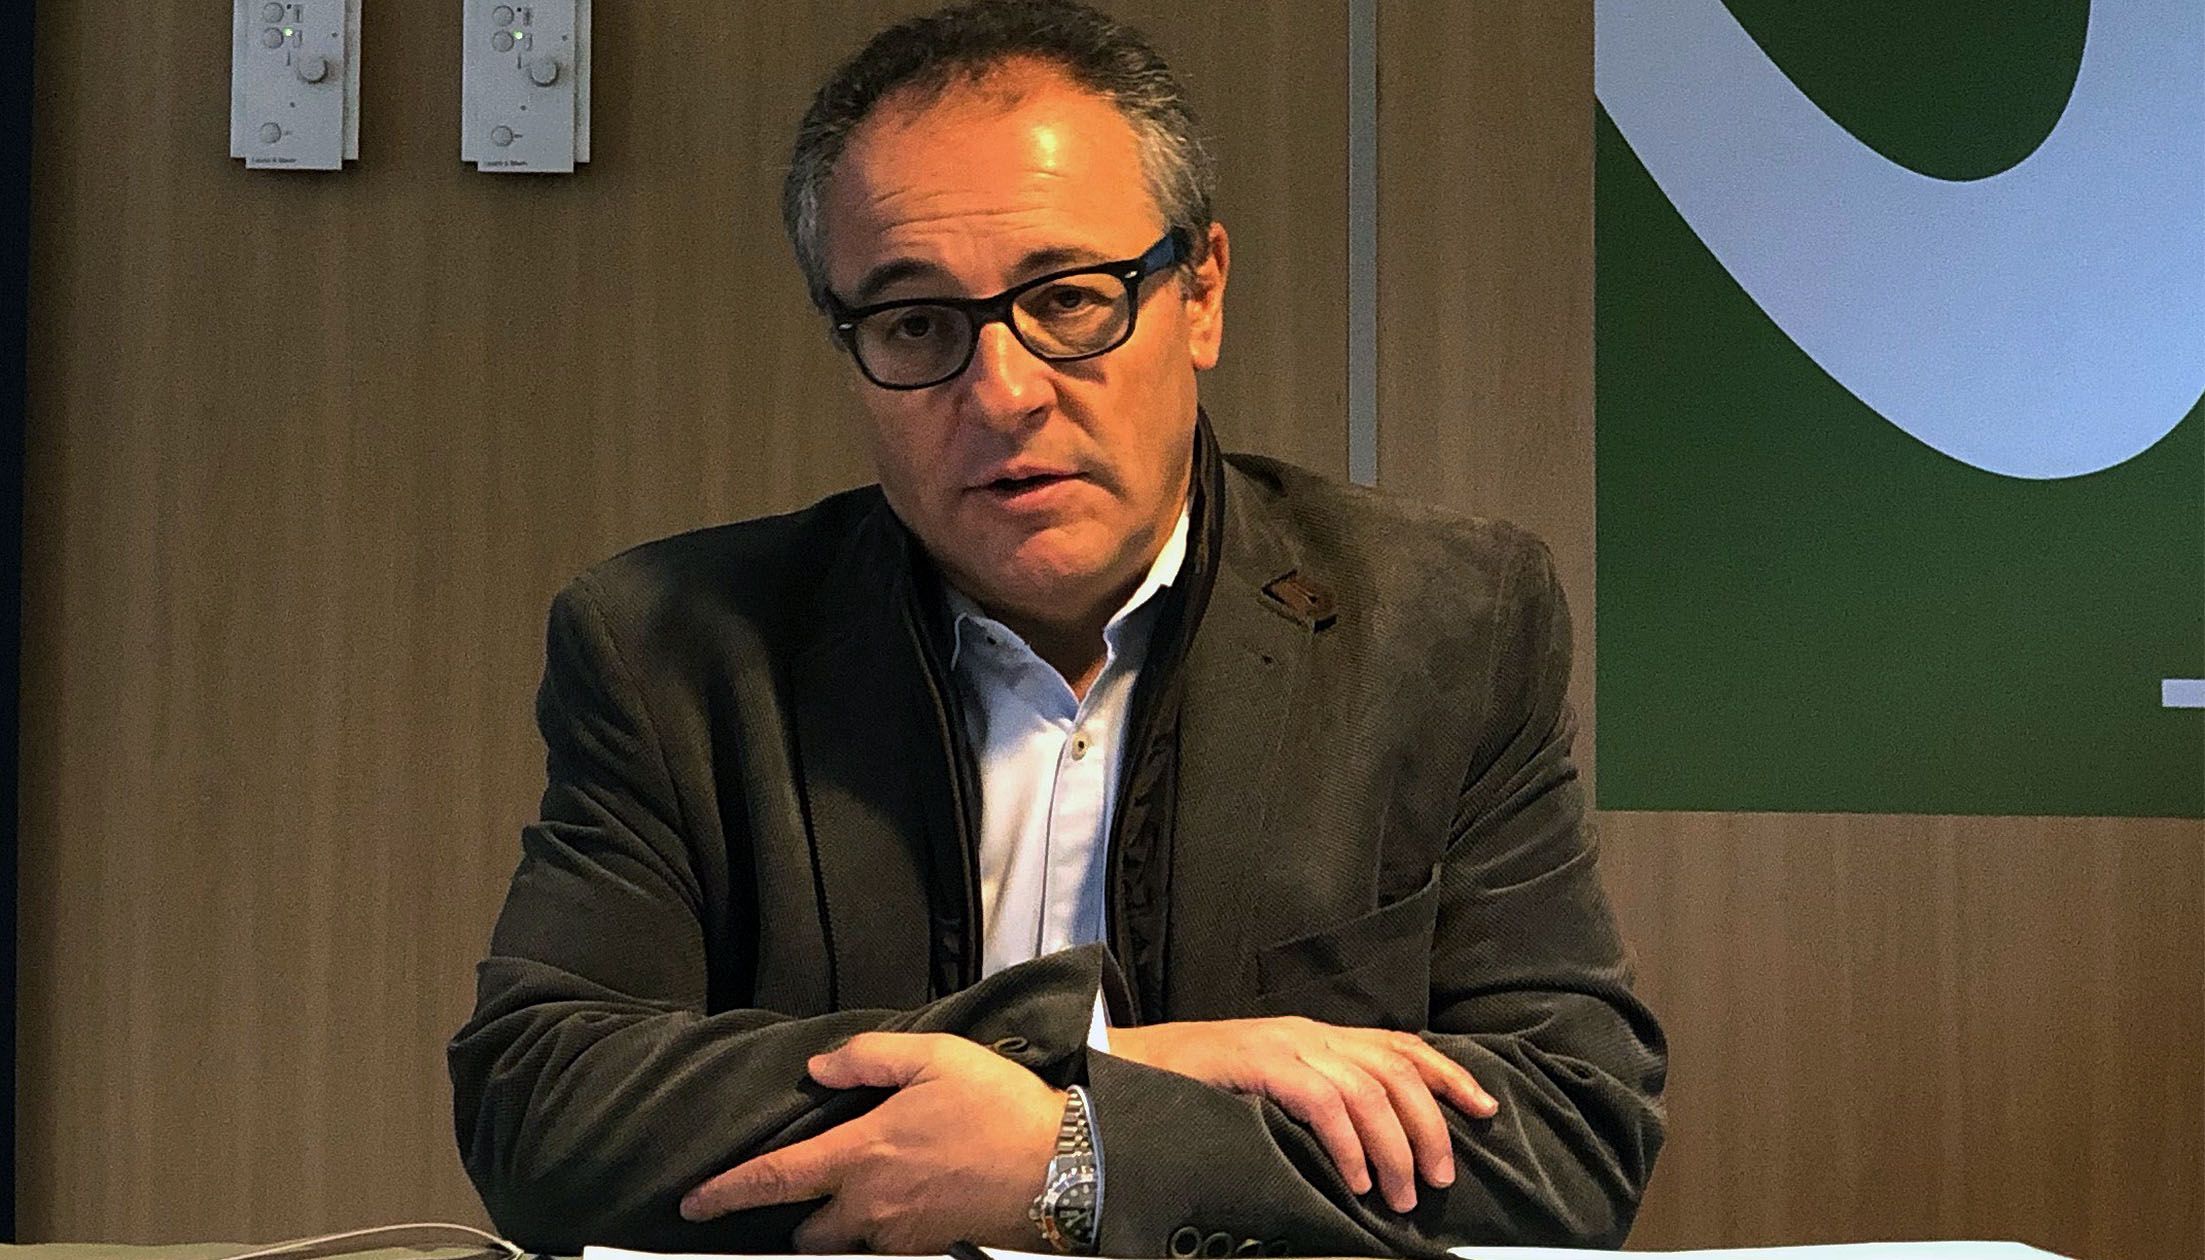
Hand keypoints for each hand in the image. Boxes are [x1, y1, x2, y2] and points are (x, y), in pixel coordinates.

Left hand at [680, 1032, 1062, 1252]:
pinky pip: (889, 1246)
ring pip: (849, 1243)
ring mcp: (903, 1234)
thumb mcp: (936, 1057)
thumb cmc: (1001, 1110)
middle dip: (802, 1219)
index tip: (694, 1202)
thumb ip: (871, 1057)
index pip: (775, 1180)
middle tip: (813, 1192)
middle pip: (809, 1233)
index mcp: (864, 1155)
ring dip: (844, 1224)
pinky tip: (911, 1197)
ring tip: (865, 1193)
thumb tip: (820, 1066)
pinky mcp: (932, 1248)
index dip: (727, 1191)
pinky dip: (885, 1227)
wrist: (1062, 1168)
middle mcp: (873, 1205)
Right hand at [1109, 1016, 1497, 1212]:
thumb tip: (1369, 1148)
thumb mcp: (1269, 1091)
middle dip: (1430, 1125)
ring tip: (1402, 1195)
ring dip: (1395, 1146)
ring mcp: (1285, 1045)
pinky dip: (1348, 1144)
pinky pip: (1323, 1102)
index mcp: (1316, 1036)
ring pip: (1368, 1088)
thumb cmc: (1196, 1090)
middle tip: (1441, 1179)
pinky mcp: (1260, 1062)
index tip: (1484, 1109)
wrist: (1130, 1069)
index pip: (1399, 1046)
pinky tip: (1355, 1180)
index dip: (1449, 1074)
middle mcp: (1309, 1034)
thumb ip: (1315, 1102)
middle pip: (1395, 1069)